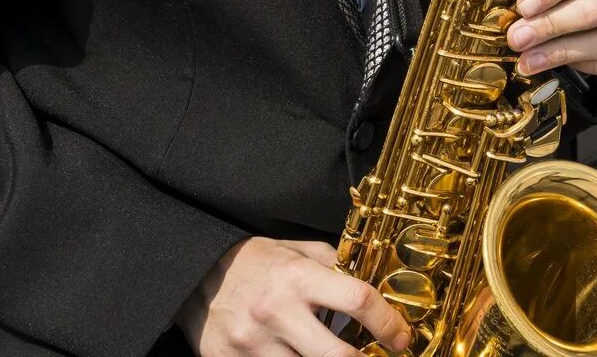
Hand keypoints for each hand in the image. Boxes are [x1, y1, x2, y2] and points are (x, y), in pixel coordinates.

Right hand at [176, 237, 408, 355]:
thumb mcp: (296, 250)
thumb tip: (371, 284)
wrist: (195, 274)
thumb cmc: (254, 261)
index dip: (387, 322)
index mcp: (297, 276)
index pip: (356, 300)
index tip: (400, 336)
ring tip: (336, 356)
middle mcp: (276, 311)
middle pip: (337, 355)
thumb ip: (333, 266)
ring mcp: (253, 343)